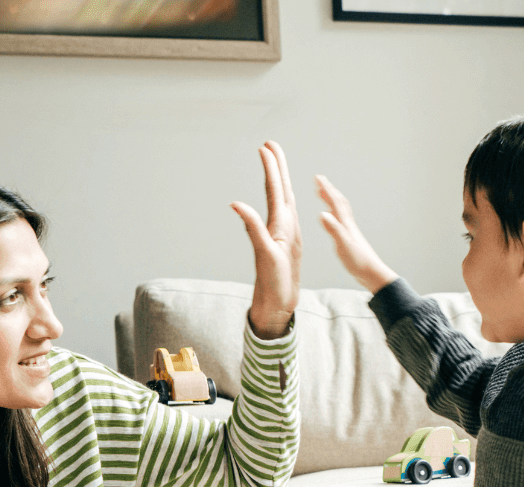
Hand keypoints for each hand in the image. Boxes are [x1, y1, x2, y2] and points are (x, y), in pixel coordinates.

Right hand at [231, 141, 301, 340]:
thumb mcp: (267, 256)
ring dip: (278, 178)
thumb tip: (237, 204)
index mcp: (284, 225)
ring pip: (282, 198)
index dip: (271, 167)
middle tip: (271, 144)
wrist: (284, 304)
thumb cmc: (279, 283)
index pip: (277, 189)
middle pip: (282, 188)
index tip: (265, 147)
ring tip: (273, 162)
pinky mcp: (279, 241)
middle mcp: (286, 225)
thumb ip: (253, 228)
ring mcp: (284, 232)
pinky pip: (277, 213)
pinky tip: (273, 197)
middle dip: (277, 165)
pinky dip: (274, 199)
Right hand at [316, 175, 398, 293]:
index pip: (334, 202)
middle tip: (319, 180)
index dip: (326, 188)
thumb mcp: (343, 245)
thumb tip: (322, 213)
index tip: (317, 177)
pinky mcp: (350, 239)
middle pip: (339, 202)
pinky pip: (341, 220)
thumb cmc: (359, 262)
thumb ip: (333, 229)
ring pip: (340, 210)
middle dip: (328, 190)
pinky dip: (334, 213)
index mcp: (345, 224)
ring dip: (332, 199)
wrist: (372, 274)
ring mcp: (350, 231)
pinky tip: (331, 217)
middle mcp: (348, 224)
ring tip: (324, 193)